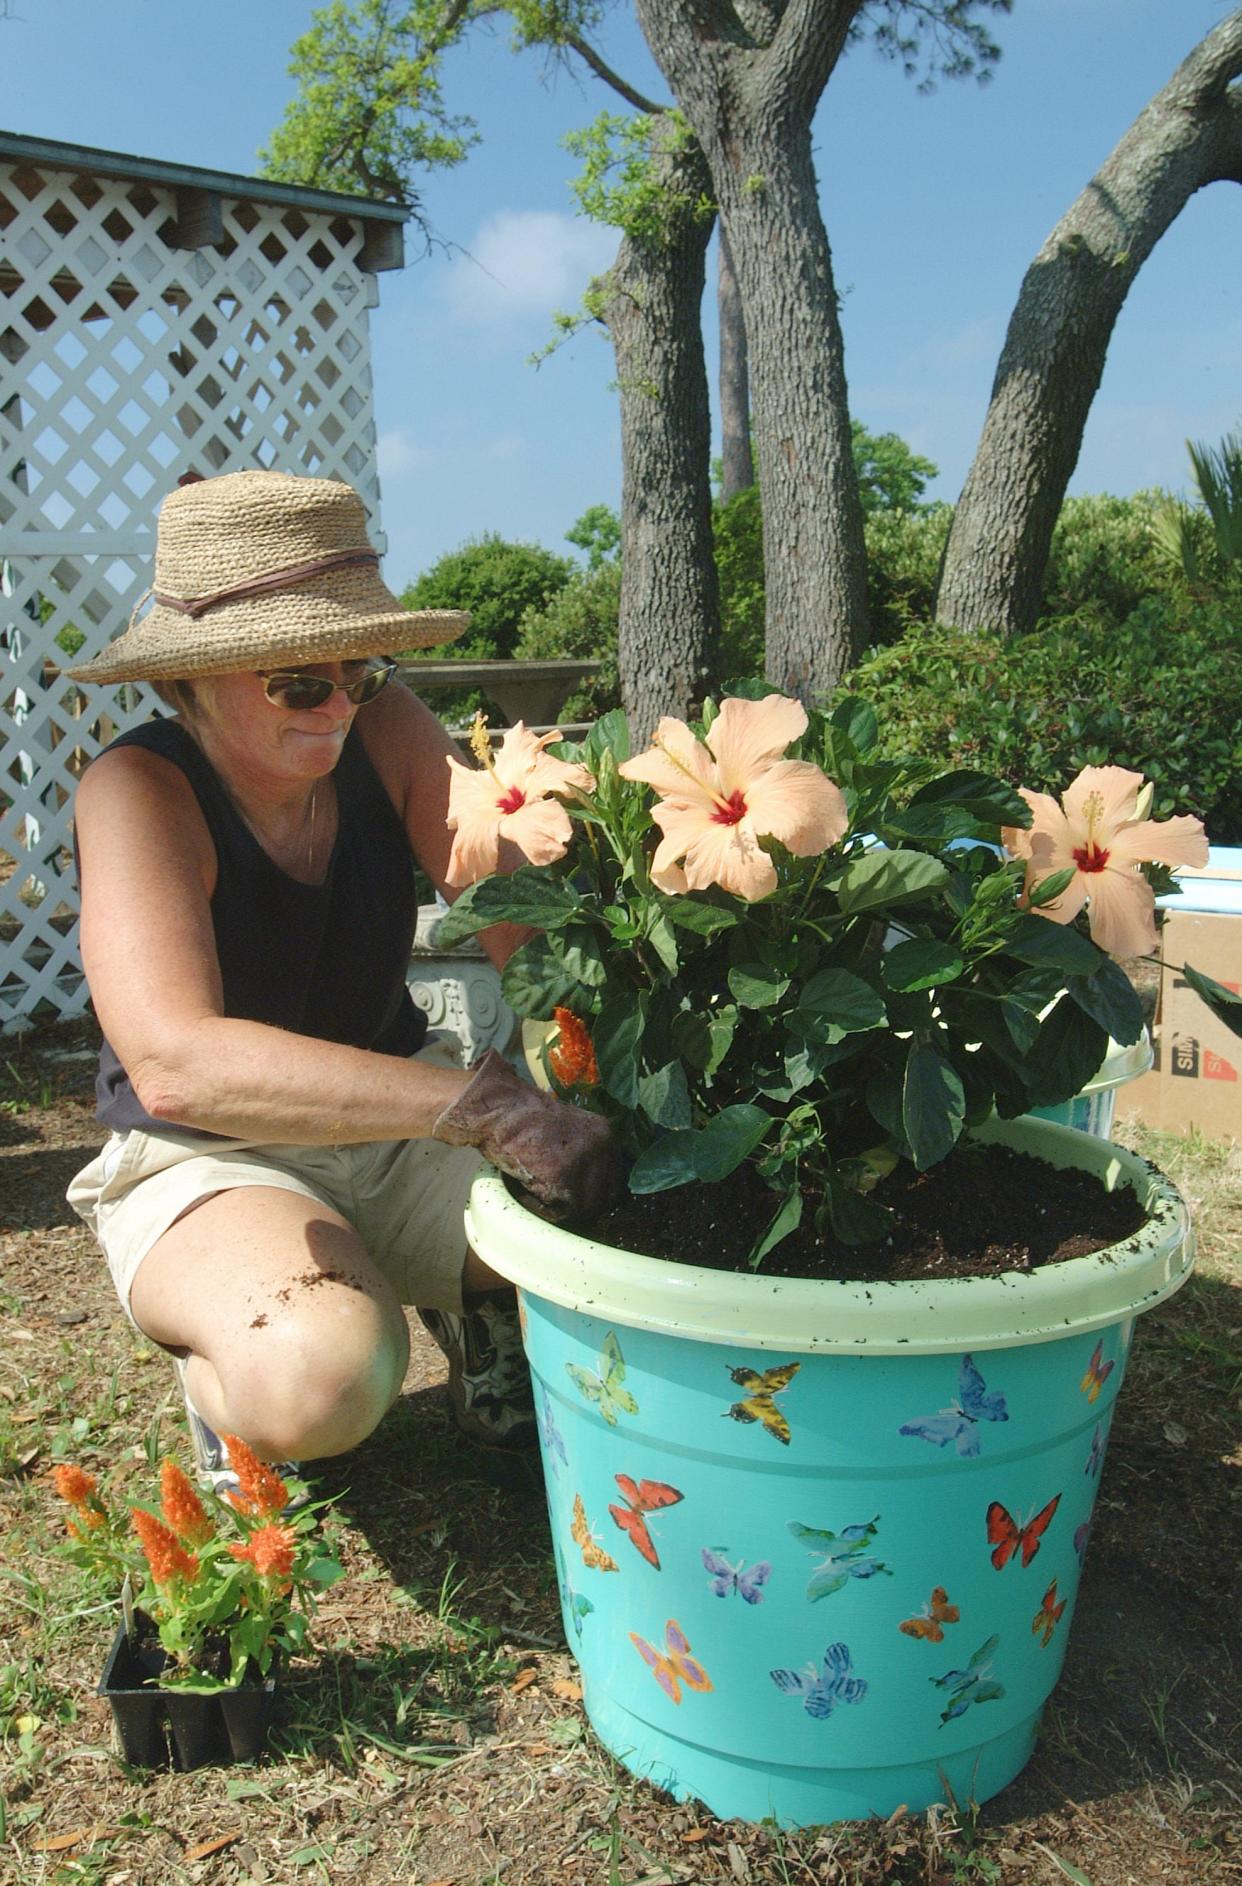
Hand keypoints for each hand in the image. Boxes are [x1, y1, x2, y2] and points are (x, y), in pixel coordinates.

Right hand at [432, 1050, 621, 1221]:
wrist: (500, 1109)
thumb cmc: (525, 1122)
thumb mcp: (569, 1131)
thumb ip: (586, 1153)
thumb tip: (592, 1190)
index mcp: (607, 1134)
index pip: (613, 1180)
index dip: (593, 1196)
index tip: (573, 1200)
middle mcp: (602, 1145)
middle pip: (603, 1198)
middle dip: (580, 1207)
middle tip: (555, 1205)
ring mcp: (584, 1160)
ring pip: (584, 1209)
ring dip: (560, 1210)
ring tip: (535, 1194)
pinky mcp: (563, 1175)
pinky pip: (559, 1211)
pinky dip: (541, 1209)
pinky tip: (524, 1192)